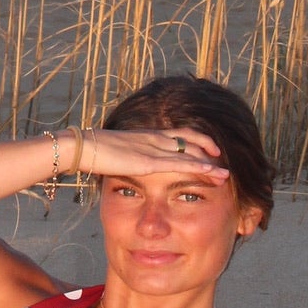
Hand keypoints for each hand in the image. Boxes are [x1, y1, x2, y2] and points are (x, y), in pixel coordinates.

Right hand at [67, 127, 229, 187]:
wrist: (82, 147)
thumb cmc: (94, 151)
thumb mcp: (117, 152)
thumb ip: (129, 156)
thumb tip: (131, 163)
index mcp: (147, 135)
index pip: (180, 134)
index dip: (199, 140)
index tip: (212, 149)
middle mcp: (154, 138)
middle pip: (190, 141)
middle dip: (209, 151)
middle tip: (223, 163)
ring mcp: (153, 148)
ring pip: (190, 153)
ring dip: (210, 164)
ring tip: (225, 174)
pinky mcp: (148, 161)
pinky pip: (180, 163)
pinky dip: (198, 167)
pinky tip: (211, 171)